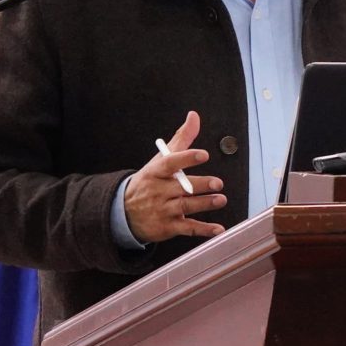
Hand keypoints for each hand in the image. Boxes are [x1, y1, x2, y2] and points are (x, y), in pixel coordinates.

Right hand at [123, 110, 225, 241]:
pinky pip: (187, 228)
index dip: (186, 158)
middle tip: (218, 183)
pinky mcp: (168, 227)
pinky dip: (203, 230)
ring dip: (205, 204)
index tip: (203, 154)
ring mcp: (163, 210)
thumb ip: (181, 139)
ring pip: (185, 206)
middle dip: (200, 185)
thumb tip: (194, 115)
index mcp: (156, 172)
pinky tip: (218, 229)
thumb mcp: (161, 160)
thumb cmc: (150, 181)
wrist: (124, 213)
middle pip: (181, 187)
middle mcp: (158, 191)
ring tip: (220, 199)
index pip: (170, 163)